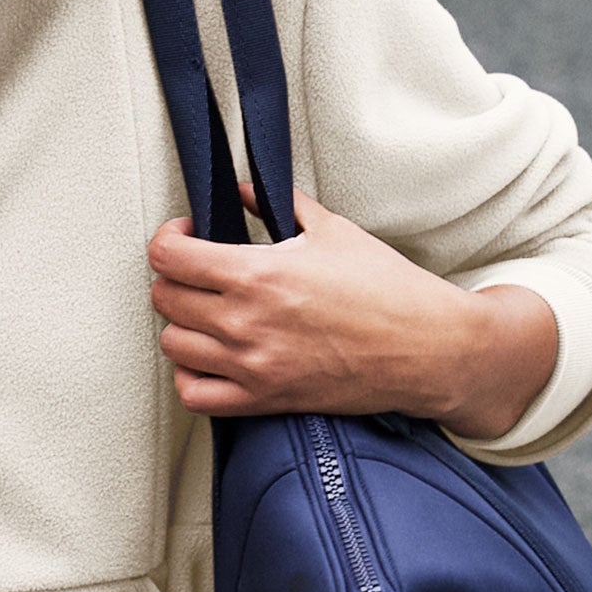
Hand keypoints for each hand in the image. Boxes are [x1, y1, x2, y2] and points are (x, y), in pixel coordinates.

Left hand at [147, 184, 557, 439]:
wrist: (426, 347)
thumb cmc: (387, 289)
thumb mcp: (332, 229)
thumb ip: (276, 204)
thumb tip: (240, 192)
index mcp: (257, 274)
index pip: (169, 256)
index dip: (168, 238)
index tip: (185, 235)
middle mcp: (245, 322)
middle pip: (165, 299)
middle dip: (175, 277)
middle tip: (198, 271)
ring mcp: (251, 365)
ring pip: (173, 345)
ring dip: (181, 324)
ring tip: (205, 312)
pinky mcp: (264, 399)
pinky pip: (195, 395)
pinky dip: (191, 376)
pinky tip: (209, 358)